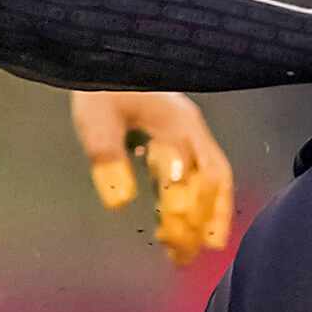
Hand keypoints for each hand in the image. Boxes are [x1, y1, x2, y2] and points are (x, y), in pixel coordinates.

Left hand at [73, 91, 234, 266]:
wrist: (107, 56)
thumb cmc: (100, 87)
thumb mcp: (96, 119)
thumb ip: (107, 157)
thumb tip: (120, 202)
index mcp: (173, 121)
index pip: (183, 169)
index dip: (178, 204)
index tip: (168, 236)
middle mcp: (191, 129)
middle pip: (208, 179)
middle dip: (199, 219)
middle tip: (182, 255)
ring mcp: (193, 134)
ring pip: (216, 179)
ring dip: (213, 215)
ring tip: (206, 247)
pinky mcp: (188, 140)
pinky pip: (210, 175)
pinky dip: (210, 202)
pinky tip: (199, 224)